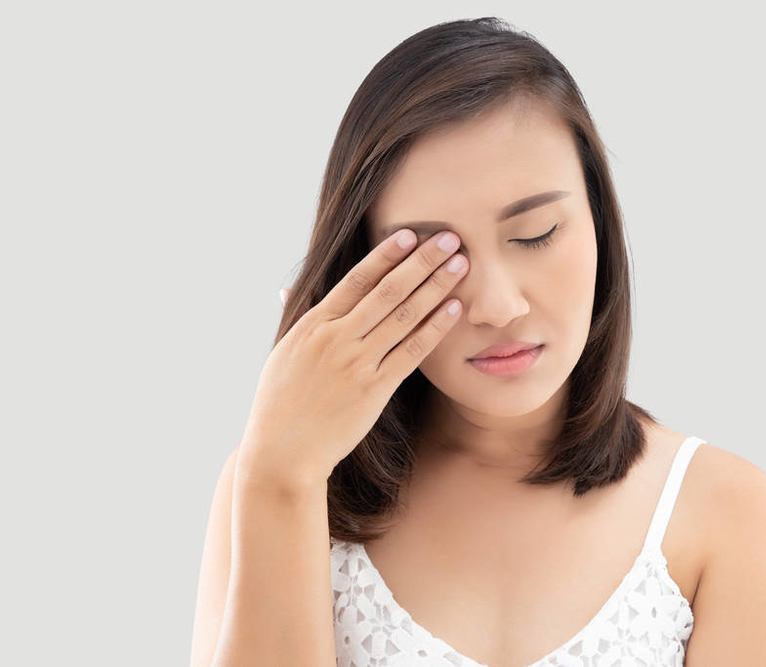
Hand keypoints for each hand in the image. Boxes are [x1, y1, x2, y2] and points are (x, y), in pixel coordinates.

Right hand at [238, 229, 467, 494]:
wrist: (282, 453)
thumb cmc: (280, 404)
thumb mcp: (282, 353)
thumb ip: (295, 318)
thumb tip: (289, 289)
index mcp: (313, 325)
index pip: (356, 280)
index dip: (386, 254)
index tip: (410, 233)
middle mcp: (336, 338)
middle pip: (387, 290)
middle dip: (421, 261)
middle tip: (449, 238)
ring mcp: (356, 363)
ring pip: (404, 316)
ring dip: (435, 287)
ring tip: (460, 265)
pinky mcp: (373, 390)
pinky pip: (411, 353)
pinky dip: (434, 329)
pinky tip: (454, 310)